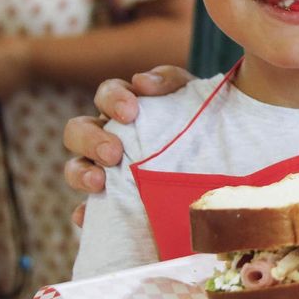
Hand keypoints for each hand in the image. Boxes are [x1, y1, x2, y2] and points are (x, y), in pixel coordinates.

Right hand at [63, 67, 193, 220]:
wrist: (223, 157)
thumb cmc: (199, 118)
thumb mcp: (192, 94)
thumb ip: (170, 81)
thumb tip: (143, 82)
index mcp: (125, 106)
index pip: (107, 94)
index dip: (113, 100)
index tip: (131, 111)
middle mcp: (108, 135)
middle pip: (78, 131)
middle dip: (91, 140)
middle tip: (113, 153)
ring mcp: (106, 169)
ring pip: (76, 168)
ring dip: (81, 174)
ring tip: (98, 183)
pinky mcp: (112, 201)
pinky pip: (89, 210)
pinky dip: (85, 214)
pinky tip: (87, 217)